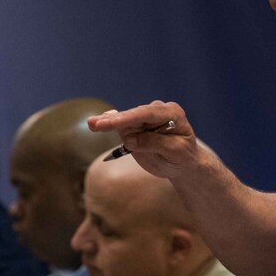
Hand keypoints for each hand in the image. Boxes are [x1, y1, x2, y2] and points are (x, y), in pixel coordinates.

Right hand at [86, 101, 203, 181]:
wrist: (182, 163)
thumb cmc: (183, 156)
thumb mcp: (175, 151)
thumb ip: (154, 143)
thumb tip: (130, 140)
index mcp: (171, 113)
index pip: (147, 114)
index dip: (127, 118)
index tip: (111, 123)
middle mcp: (156, 112)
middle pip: (132, 115)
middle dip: (114, 120)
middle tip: (96, 124)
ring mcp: (144, 119)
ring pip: (123, 120)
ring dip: (107, 122)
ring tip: (92, 124)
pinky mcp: (135, 128)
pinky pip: (120, 126)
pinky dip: (109, 125)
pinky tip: (95, 123)